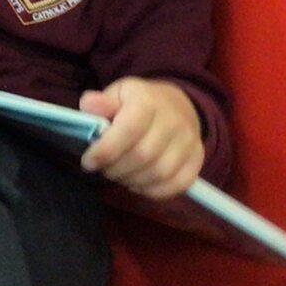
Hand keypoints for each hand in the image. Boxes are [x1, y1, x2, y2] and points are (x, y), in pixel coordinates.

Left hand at [78, 77, 203, 198]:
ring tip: (118, 175)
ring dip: (132, 180)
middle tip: (103, 169)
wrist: (176, 104)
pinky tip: (137, 183)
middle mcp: (174, 121)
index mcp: (148, 101)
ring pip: (159, 173)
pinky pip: (177, 184)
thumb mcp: (116, 95)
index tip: (88, 162)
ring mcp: (189, 141)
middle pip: (143, 155)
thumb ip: (101, 103)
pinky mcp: (197, 159)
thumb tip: (88, 104)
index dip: (106, 150)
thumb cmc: (136, 103)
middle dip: (115, 169)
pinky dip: (153, 191)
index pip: (129, 129)